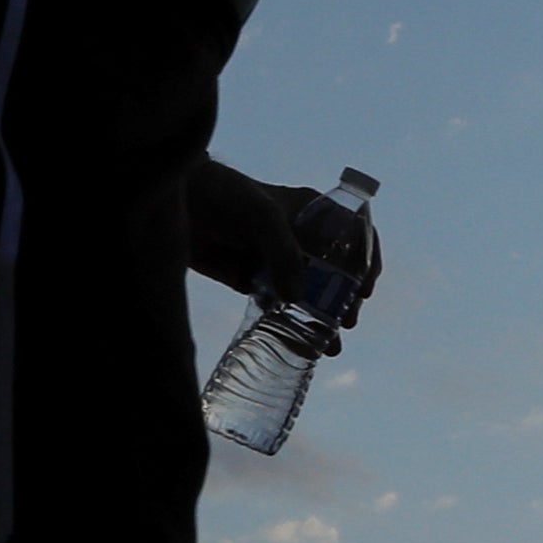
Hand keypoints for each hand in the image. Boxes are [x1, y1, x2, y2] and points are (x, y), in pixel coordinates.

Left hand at [187, 159, 376, 333]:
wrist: (177, 203)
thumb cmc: (225, 195)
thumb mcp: (262, 218)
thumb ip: (283, 256)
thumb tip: (297, 299)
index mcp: (314, 211)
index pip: (355, 235)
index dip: (366, 261)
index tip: (364, 290)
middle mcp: (300, 236)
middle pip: (335, 272)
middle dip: (345, 300)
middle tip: (346, 323)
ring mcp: (275, 259)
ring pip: (308, 293)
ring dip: (320, 319)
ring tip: (329, 347)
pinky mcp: (251, 278)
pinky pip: (276, 304)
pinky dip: (287, 322)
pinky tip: (296, 342)